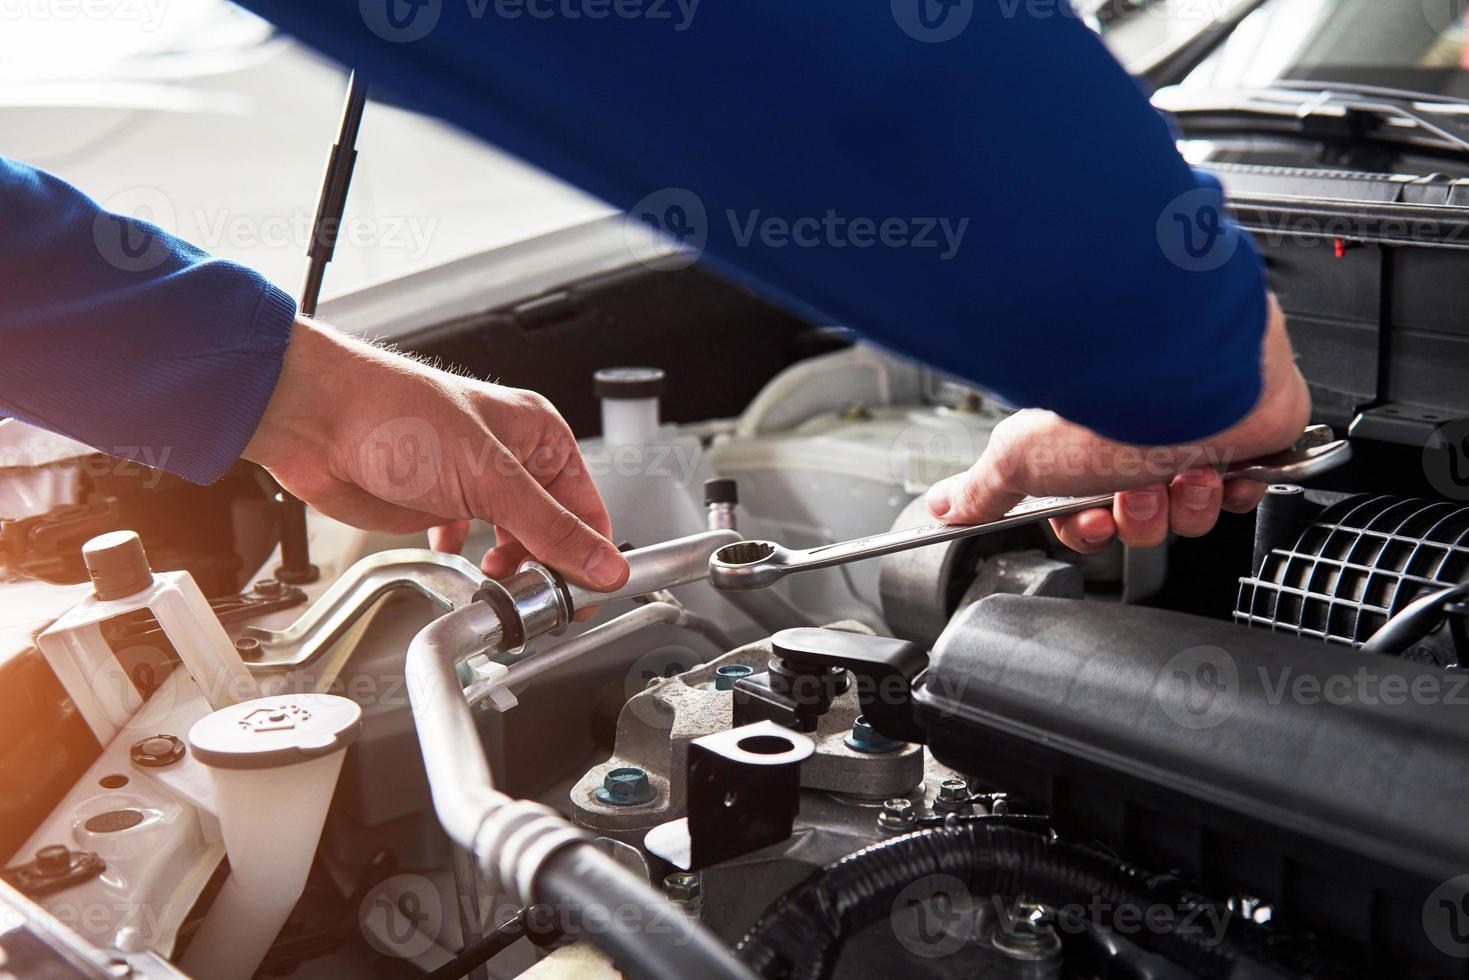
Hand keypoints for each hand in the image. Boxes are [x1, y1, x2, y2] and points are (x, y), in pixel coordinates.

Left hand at [244, 317, 628, 591]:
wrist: (318, 422)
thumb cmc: (396, 416)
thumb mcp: (491, 479)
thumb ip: (551, 529)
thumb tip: (603, 565)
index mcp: (539, 436)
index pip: (586, 507)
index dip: (591, 554)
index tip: (590, 595)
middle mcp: (510, 457)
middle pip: (552, 529)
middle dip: (547, 565)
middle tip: (541, 599)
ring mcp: (473, 482)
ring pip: (512, 539)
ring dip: (509, 567)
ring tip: (502, 585)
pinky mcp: (437, 503)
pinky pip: (468, 540)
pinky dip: (468, 558)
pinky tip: (462, 563)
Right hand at [925, 295, 1310, 551]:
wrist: (1191, 375)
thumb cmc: (1111, 406)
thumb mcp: (1020, 459)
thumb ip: (982, 489)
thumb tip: (943, 507)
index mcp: (1081, 446)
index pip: (1082, 515)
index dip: (1088, 532)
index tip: (1094, 525)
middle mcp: (1134, 442)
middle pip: (1135, 521)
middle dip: (1136, 520)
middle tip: (1134, 494)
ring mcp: (1189, 441)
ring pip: (1186, 514)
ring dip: (1180, 506)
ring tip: (1177, 472)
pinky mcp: (1241, 442)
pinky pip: (1238, 496)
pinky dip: (1228, 491)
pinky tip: (1217, 469)